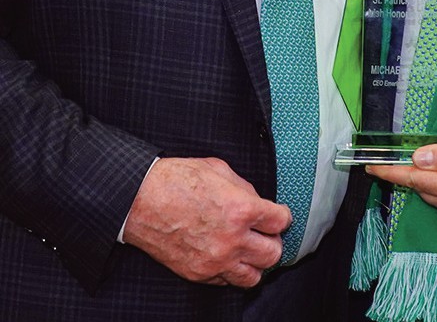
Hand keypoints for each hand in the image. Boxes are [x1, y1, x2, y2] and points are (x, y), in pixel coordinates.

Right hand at [123, 157, 290, 287]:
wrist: (141, 200)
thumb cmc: (176, 180)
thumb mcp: (219, 169)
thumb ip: (244, 187)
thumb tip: (257, 201)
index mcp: (241, 209)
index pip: (281, 221)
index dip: (281, 216)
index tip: (277, 215)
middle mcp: (232, 239)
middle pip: (273, 253)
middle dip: (272, 241)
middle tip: (265, 233)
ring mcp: (216, 261)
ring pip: (254, 277)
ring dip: (255, 262)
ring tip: (249, 249)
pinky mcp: (199, 274)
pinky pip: (227, 282)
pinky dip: (231, 271)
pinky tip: (226, 256)